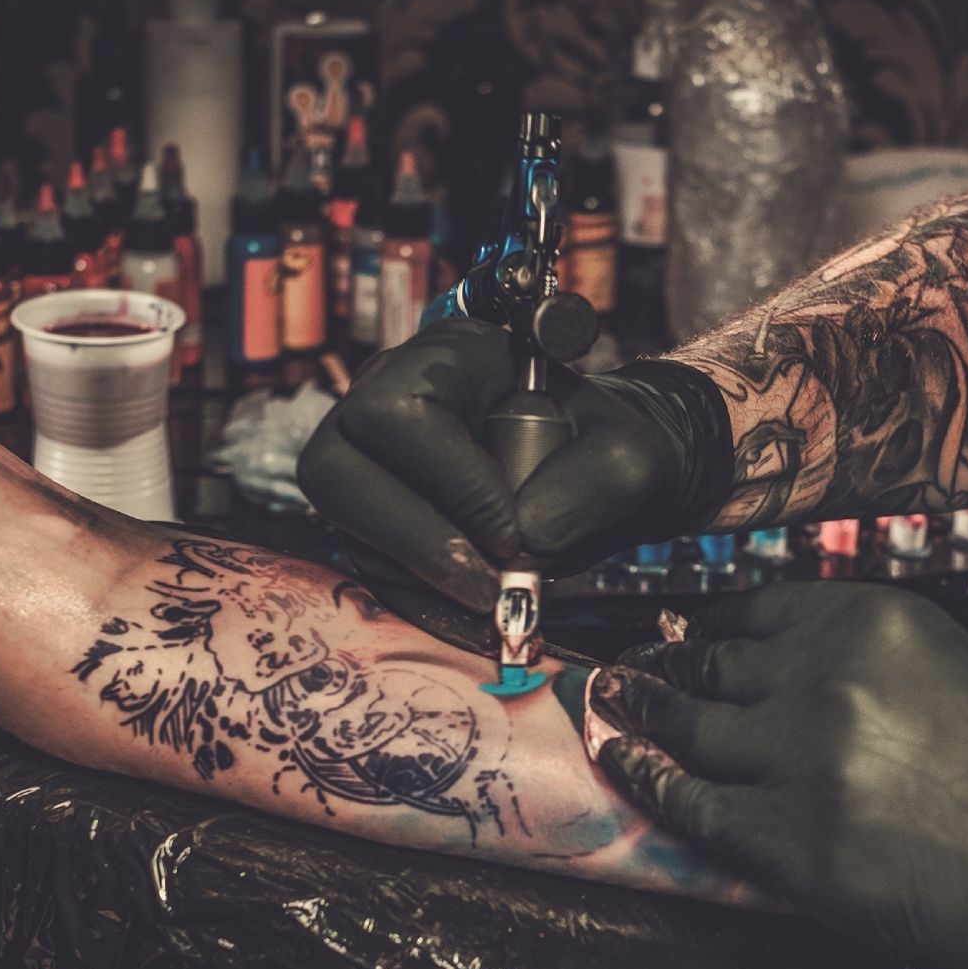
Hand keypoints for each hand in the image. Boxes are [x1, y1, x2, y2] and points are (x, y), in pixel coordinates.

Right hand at [298, 320, 730, 609]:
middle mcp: (387, 398)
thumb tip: (526, 543)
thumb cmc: (609, 453)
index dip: (450, 482)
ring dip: (416, 580)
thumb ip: (592, 487)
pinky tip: (471, 612)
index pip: (401, 415)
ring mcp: (369, 458)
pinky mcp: (372, 516)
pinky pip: (367, 562)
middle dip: (411, 541)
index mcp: (449, 356)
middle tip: (484, 589)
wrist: (599, 481)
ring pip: (346, 524)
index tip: (512, 535)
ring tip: (489, 606)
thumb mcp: (631, 458)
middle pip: (337, 471)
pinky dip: (418, 598)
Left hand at [590, 582, 967, 968]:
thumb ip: (873, 667)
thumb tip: (793, 680)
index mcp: (877, 617)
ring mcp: (801, 757)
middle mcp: (827, 672)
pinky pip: (692, 807)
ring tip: (605, 699)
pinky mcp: (791, 843)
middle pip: (711, 662)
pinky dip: (647, 782)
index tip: (677, 625)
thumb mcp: (961, 676)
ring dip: (639, 712)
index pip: (758, 606)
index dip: (706, 620)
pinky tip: (622, 764)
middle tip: (624, 666)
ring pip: (690, 727)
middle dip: (662, 664)